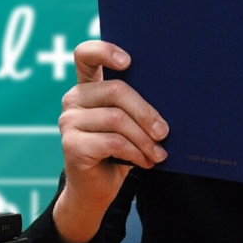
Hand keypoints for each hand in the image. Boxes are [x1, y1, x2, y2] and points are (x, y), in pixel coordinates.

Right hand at [53, 40, 168, 242]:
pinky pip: (113, 142)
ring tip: (158, 154)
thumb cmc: (118, 153)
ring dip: (145, 139)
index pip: (86, 55)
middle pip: (116, 90)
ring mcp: (69, 121)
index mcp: (88, 87)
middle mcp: (74, 99)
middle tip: (165, 132)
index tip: (128, 62)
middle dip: (147, 112)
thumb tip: (173, 97)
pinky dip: (136, 153)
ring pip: (117, 119)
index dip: (106, 51)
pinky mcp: (71, 144)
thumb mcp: (129, 124)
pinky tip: (145, 161)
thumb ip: (136, 106)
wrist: (96, 191)